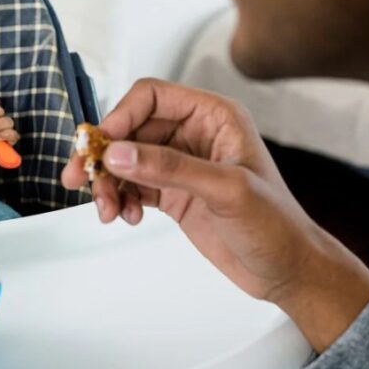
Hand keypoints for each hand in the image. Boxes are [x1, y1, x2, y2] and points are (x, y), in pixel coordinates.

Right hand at [61, 79, 368, 351]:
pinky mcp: (173, 193)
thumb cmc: (277, 225)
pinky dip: (121, 199)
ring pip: (126, 160)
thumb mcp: (225, 190)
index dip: (120, 116)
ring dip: (108, 183)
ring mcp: (181, 165)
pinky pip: (132, 186)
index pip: (152, 97)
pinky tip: (127, 216)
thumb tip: (119, 153)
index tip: (101, 146)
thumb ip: (170, 168)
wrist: (288, 271)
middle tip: (80, 179)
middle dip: (104, 155)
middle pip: (130, 129)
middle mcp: (194, 135)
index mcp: (214, 116)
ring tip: (107, 211)